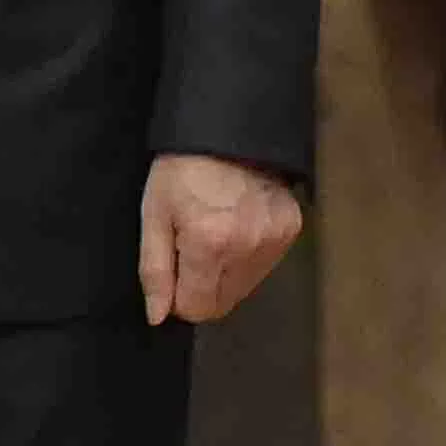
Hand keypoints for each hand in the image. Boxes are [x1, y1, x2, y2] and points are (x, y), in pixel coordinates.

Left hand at [138, 152, 302, 324]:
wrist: (227, 128)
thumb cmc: (181, 169)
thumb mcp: (154, 212)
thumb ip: (155, 268)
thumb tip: (159, 317)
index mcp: (209, 244)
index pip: (197, 308)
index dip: (179, 294)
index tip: (174, 265)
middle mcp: (247, 249)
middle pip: (223, 303)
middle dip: (202, 286)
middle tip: (191, 246)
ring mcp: (274, 241)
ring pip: (244, 288)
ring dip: (225, 273)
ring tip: (215, 231)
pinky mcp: (291, 231)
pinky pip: (264, 266)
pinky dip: (248, 255)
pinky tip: (237, 225)